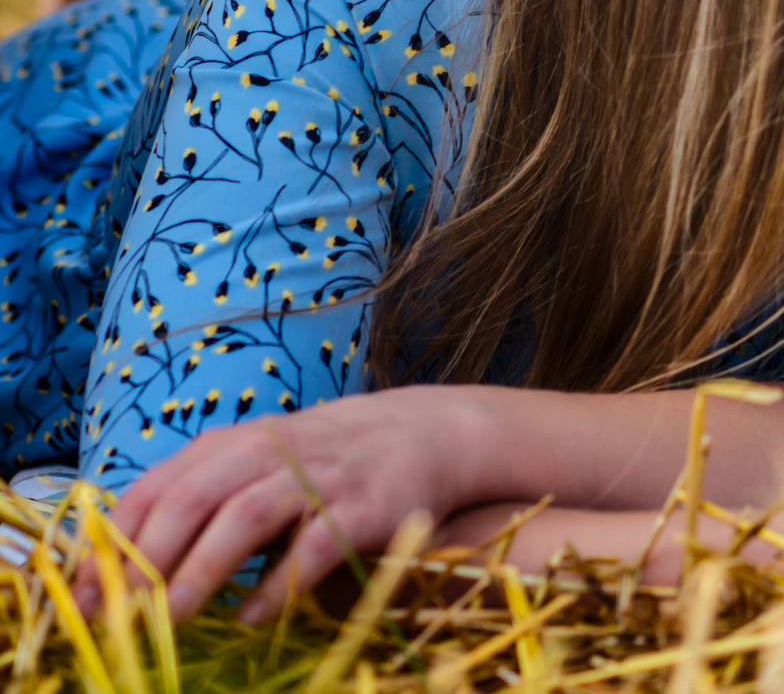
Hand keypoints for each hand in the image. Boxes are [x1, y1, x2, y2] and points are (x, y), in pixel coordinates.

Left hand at [91, 384, 496, 623]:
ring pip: (247, 515)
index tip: (87, 592)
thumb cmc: (325, 462)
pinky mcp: (365, 506)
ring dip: (202, 570)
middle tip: (121, 614)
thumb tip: (126, 567)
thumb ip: (202, 497)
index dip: (116, 540)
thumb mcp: (258, 462)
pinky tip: (251, 618)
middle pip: (195, 497)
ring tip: (170, 619)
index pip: (158, 486)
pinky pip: (315, 545)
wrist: (426, 434)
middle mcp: (273, 452)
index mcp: (236, 443)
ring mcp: (320, 477)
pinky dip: (278, 584)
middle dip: (150, 558)